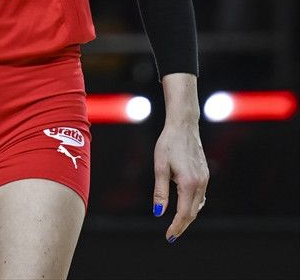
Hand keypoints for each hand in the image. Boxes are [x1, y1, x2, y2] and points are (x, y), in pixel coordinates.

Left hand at [152, 119, 208, 241]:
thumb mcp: (159, 167)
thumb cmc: (168, 144)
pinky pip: (201, 196)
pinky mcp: (205, 174)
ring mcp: (205, 179)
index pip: (184, 213)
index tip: (169, 237)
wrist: (183, 126)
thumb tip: (158, 212)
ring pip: (198, 205)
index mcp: (189, 183)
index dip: (176, 226)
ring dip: (188, 216)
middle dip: (182, 225)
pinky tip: (186, 206)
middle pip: (193, 212)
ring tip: (177, 224)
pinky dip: (193, 205)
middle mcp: (201, 183)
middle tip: (171, 235)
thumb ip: (160, 191)